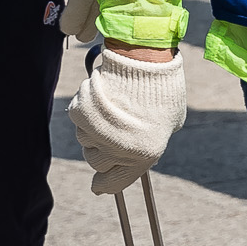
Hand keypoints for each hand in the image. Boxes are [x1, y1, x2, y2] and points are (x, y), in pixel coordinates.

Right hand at [68, 46, 185, 195]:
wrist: (145, 59)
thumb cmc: (162, 89)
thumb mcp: (167, 124)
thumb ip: (149, 143)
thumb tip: (134, 153)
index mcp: (143, 156)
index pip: (115, 182)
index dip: (104, 184)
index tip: (98, 186)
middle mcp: (118, 150)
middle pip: (96, 161)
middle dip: (102, 148)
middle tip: (110, 131)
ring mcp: (97, 132)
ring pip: (85, 139)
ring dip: (94, 128)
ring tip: (110, 107)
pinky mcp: (82, 113)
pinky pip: (78, 119)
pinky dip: (86, 110)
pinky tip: (101, 97)